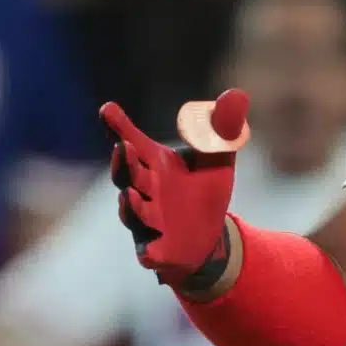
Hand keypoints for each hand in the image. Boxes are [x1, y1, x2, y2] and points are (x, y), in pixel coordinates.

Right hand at [100, 89, 249, 286]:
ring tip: (129, 196)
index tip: (107, 109)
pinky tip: (150, 252)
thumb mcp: (218, 158)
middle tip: (123, 148)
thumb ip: (221, 128)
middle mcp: (144, 191)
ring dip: (130, 206)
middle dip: (124, 165)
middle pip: (128, 177)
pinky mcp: (158, 249)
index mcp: (155, 165)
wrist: (206, 237)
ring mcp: (147, 221)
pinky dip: (150, 251)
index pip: (133, 143)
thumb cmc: (203, 191)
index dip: (119, 127)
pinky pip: (150, 252)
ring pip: (134, 213)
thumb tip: (238, 92)